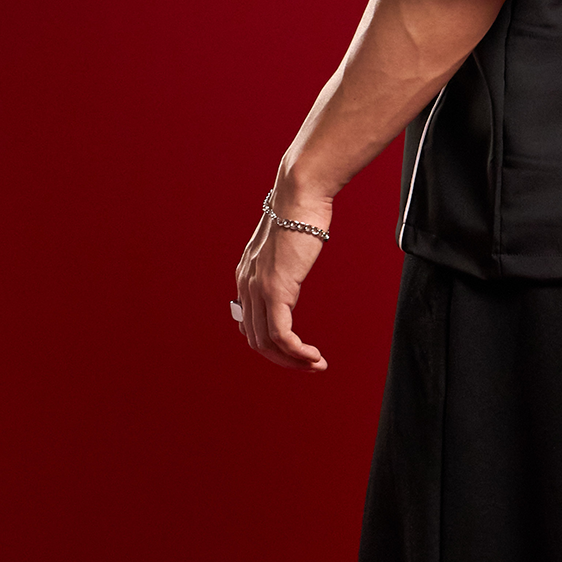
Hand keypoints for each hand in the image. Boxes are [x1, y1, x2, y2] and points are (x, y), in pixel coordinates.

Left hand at [233, 193, 332, 370]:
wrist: (300, 195)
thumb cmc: (300, 214)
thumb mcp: (285, 246)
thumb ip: (281, 264)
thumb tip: (290, 272)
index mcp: (246, 276)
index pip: (249, 324)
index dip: (270, 345)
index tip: (293, 351)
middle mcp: (246, 285)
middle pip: (256, 340)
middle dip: (282, 360)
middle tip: (308, 366)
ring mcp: (258, 289)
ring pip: (267, 343)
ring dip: (292, 361)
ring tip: (315, 365)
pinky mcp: (275, 290)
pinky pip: (282, 335)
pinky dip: (297, 352)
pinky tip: (313, 356)